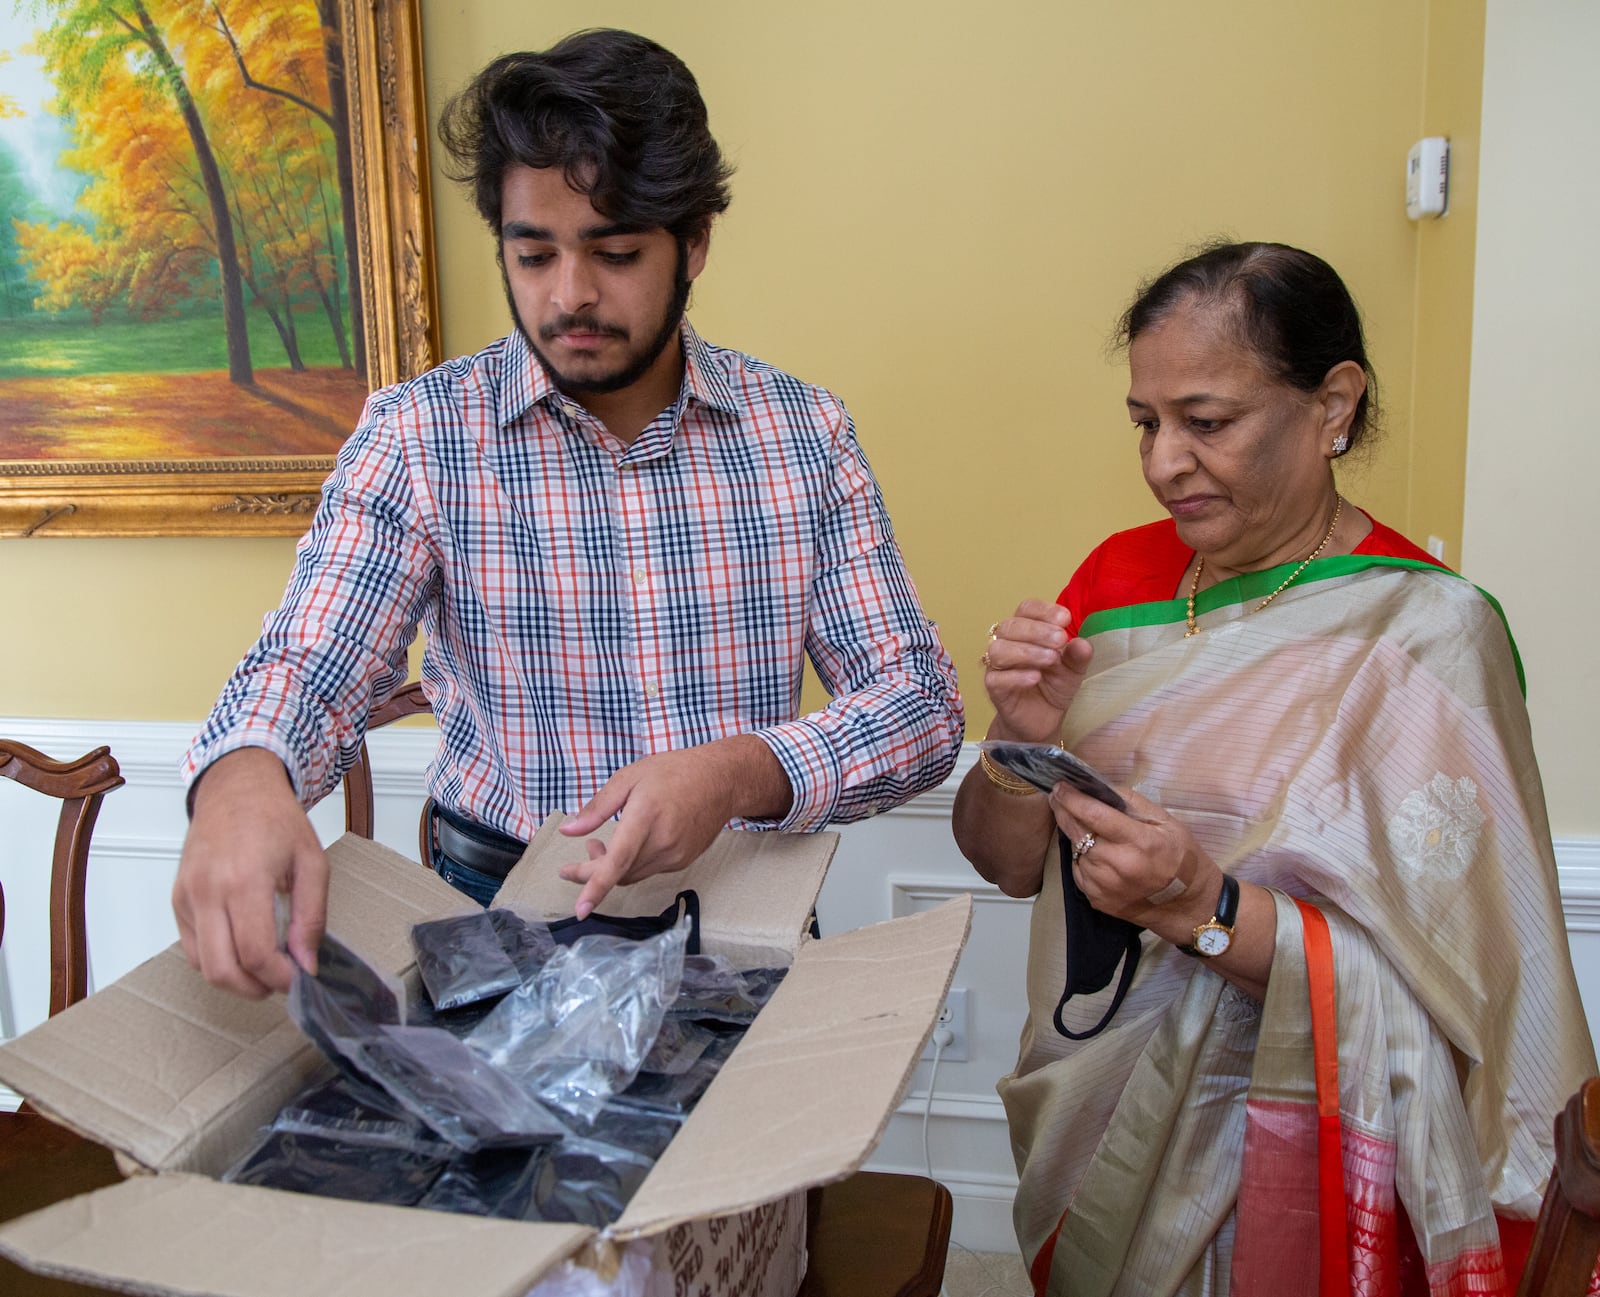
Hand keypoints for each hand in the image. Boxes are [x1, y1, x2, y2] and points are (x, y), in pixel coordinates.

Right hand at [172, 747, 326, 996]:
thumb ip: (311, 917)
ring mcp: (186, 897)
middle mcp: (208, 892)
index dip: (279, 978)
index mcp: (245, 880)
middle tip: (280, 981)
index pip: (255, 953)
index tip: (299, 978)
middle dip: (255, 988)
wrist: (236, 789)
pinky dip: (217, 959)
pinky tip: (242, 948)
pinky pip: (191, 948)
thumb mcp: (312, 863)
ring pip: (202, 965)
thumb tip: (306, 963)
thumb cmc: (276, 821)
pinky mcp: (177, 900)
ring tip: (264, 967)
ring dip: (235, 979)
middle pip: (222, 969)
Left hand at [556, 736, 789, 917]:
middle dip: (591, 874)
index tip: (580, 909)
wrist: (722, 781)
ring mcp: (675, 856)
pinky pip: (647, 871)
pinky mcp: (682, 862)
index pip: (618, 860)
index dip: (596, 886)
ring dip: (610, 869)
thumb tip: (568, 830)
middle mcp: (663, 842)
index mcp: (646, 817)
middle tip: (571, 866)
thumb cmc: (674, 772)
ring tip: (598, 845)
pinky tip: (626, 846)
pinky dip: (629, 866)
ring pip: (632, 875)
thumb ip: (597, 807)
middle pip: (619, 874)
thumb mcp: (629, 778)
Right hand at [982, 600, 1092, 743]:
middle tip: (1060, 640)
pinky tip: (1035, 677)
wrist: (1043, 720)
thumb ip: (1077, 656)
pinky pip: (996, 677)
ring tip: (1051, 659)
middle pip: (1010, 626)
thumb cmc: (1054, 687)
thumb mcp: (1073, 670)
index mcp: (1026, 631)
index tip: (1064, 618)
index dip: (1043, 610)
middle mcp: (1008, 643)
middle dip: (1037, 630)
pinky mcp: (994, 688)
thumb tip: (1083, 643)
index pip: (1026, 609)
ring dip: (1026, 651)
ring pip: (999, 649)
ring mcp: (998, 666)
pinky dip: (1017, 675)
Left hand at [1048, 784, 1217, 933]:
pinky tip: (1095, 853)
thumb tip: (1099, 788)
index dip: (1073, 798)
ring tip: (1086, 827)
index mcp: (1138, 842)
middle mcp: (1118, 865)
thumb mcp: (1165, 821)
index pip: (1094, 815)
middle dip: (1063, 810)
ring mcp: (1104, 885)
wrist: (1185, 904)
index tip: (1060, 786)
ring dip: (1074, 835)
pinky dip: (1082, 857)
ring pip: (1075, 850)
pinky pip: (1078, 870)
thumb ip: (1131, 803)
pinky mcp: (1096, 899)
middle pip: (1077, 832)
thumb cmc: (1179, 856)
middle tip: (1057, 797)